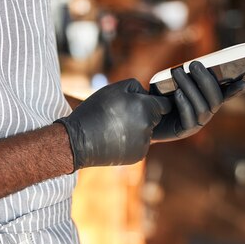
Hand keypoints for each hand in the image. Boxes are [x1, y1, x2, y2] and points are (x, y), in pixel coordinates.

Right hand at [56, 79, 170, 169]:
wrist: (79, 140)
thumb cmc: (95, 110)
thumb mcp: (114, 89)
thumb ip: (137, 88)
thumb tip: (148, 95)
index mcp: (145, 108)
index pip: (165, 105)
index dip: (155, 102)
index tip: (145, 103)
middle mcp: (148, 126)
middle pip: (155, 118)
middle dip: (145, 115)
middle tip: (124, 114)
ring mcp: (144, 143)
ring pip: (148, 132)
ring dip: (137, 128)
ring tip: (116, 128)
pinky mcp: (138, 156)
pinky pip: (141, 145)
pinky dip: (132, 142)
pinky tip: (116, 139)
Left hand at [152, 61, 244, 141]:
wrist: (143, 117)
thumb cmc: (160, 98)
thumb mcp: (173, 84)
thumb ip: (187, 77)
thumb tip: (194, 63)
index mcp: (207, 101)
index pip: (225, 95)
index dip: (235, 90)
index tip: (244, 83)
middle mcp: (206, 113)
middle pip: (215, 99)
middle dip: (205, 80)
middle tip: (193, 64)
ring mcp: (196, 124)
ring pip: (202, 107)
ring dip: (191, 88)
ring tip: (177, 73)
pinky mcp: (184, 132)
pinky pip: (189, 119)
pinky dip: (185, 104)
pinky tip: (177, 93)